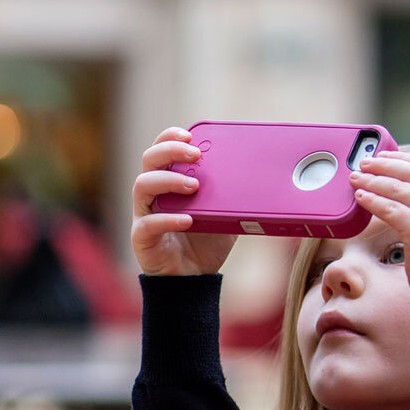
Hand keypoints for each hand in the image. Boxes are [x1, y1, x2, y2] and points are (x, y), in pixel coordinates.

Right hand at [131, 127, 236, 275]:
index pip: (161, 150)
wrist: (194, 276)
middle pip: (149, 160)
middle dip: (170, 151)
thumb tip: (267, 181)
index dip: (170, 138)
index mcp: (169, 181)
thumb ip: (236, 196)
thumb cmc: (206, 240)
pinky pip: (148, 224)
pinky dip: (168, 219)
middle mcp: (153, 193)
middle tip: (195, 155)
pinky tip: (188, 219)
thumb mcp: (227, 213)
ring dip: (169, 181)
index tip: (189, 134)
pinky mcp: (142, 237)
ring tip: (194, 186)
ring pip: (142, 185)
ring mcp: (144, 213)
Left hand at [348, 151, 409, 300]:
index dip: (402, 159)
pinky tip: (360, 198)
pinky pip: (390, 209)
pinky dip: (372, 201)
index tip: (383, 156)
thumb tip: (400, 184)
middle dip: (383, 166)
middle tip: (363, 165)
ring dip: (372, 181)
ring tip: (355, 180)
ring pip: (398, 189)